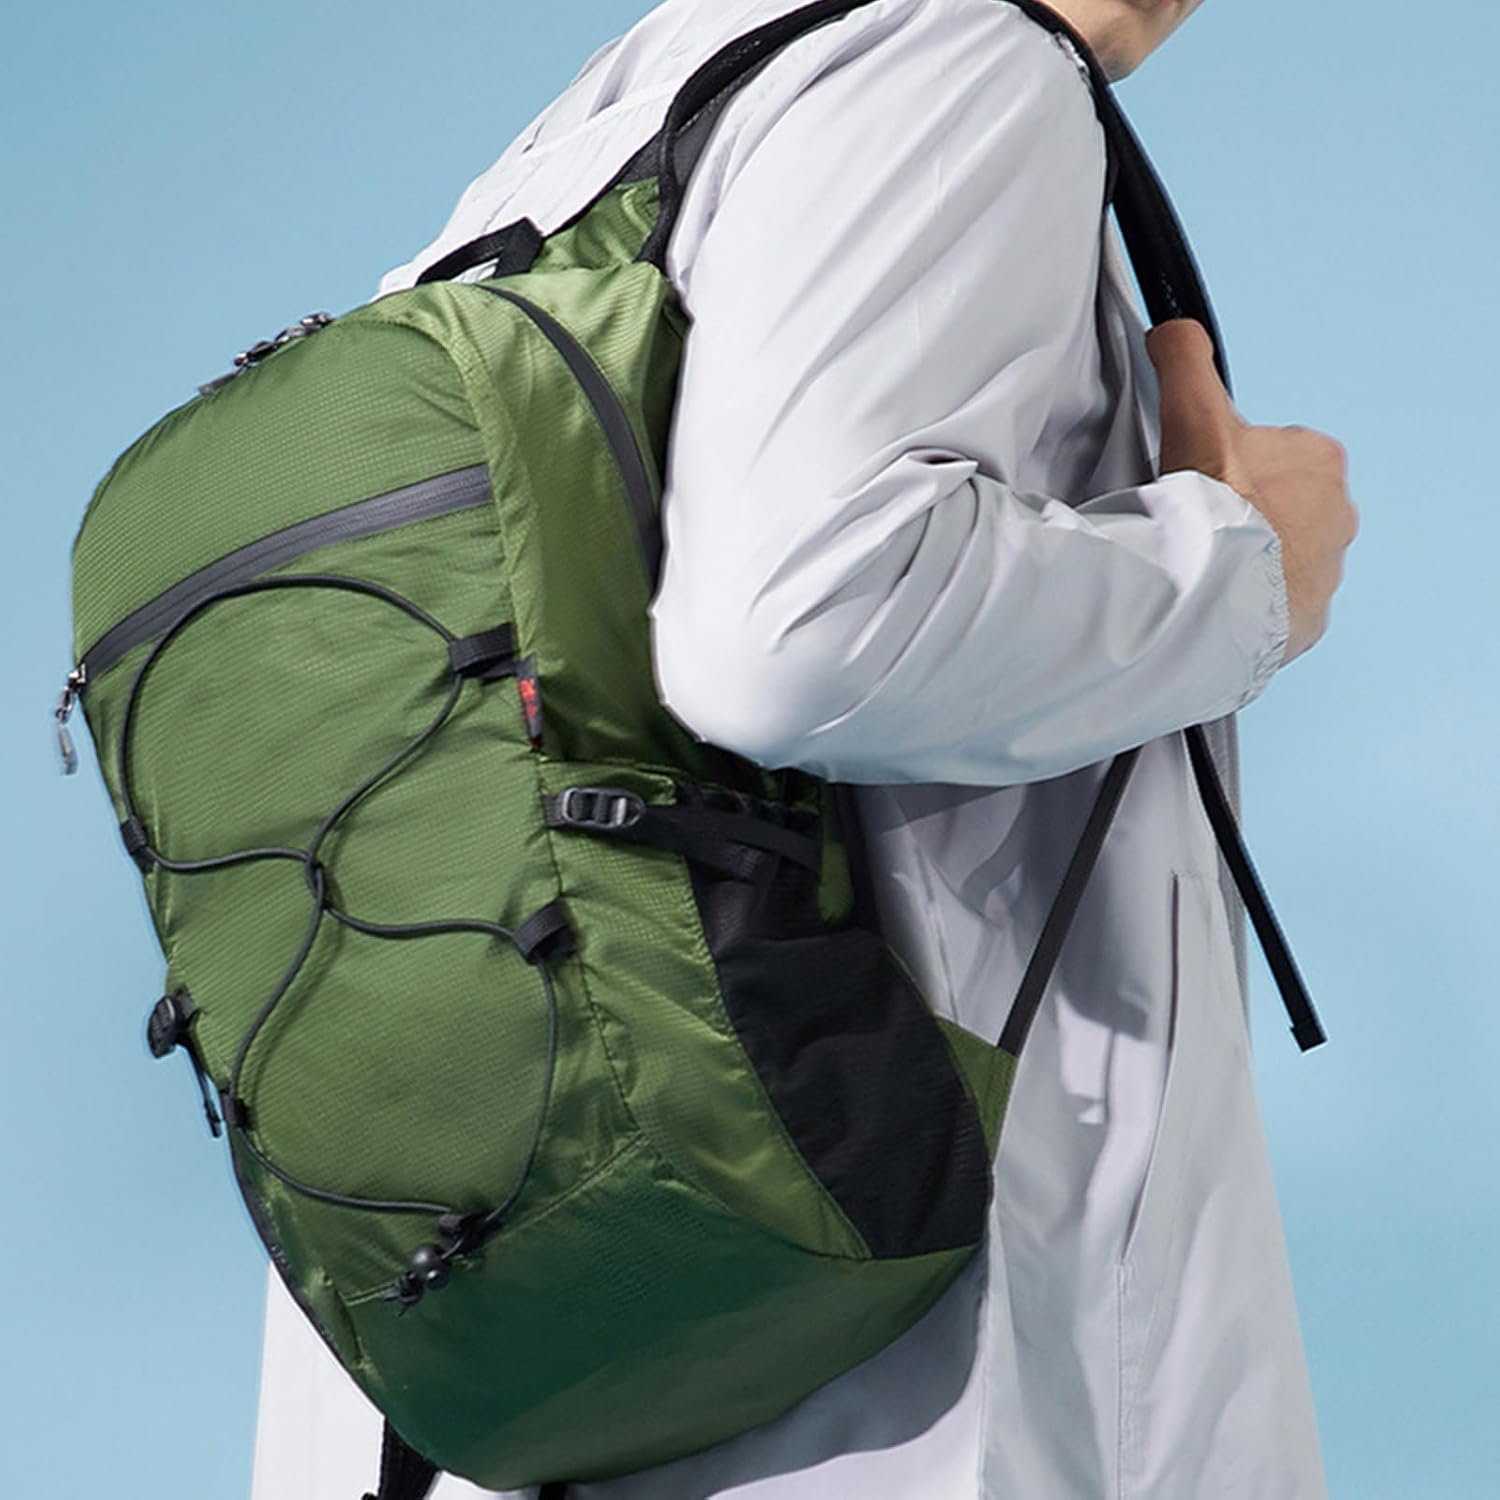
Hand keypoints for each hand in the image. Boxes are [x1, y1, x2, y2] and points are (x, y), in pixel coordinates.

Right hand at [1146, 318, 1358, 665]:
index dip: (1233, 465)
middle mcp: (1338, 514)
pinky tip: (1218, 598)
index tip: (1205, 480)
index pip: (1277, 454)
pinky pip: (1279, 605)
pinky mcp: (1310, 617)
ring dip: (1250, 561)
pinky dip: (1251, 603)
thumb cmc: (1214, 503)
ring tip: (1205, 565)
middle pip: (1283, 507)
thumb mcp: (1194, 410)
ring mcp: (1327, 570)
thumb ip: (1185, 358)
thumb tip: (1174, 330)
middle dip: (1247, 514)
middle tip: (1201, 523)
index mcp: (1321, 460)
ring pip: (1282, 557)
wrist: (1215, 587)